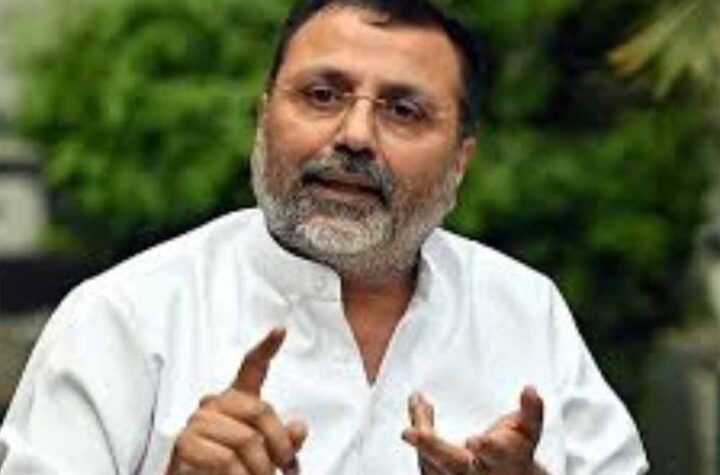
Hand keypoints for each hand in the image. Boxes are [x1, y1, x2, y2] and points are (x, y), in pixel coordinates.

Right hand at [166, 327, 306, 474]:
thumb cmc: (231, 469)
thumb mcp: (265, 454)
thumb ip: (284, 440)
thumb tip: (299, 428)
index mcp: (236, 401)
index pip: (251, 367)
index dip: (267, 347)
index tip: (280, 330)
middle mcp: (215, 404)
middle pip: (260, 410)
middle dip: (279, 446)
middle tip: (284, 467)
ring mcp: (198, 421)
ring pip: (246, 439)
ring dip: (260, 469)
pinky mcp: (185, 443)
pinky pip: (226, 460)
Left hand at [402, 386, 544, 474]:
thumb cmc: (515, 453)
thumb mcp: (528, 431)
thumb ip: (530, 411)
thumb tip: (530, 389)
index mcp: (505, 460)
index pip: (497, 455)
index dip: (487, 448)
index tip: (474, 441)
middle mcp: (481, 473)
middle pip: (454, 464)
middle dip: (432, 447)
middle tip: (410, 432)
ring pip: (433, 464)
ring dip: (420, 437)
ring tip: (417, 404)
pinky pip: (426, 466)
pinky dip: (419, 442)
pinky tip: (416, 419)